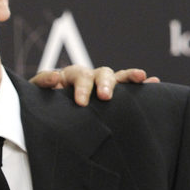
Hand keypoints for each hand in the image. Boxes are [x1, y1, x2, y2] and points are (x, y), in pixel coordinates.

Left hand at [31, 64, 158, 105]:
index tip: (81, 102)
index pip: (79, 76)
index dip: (82, 87)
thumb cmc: (41, 106)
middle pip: (100, 73)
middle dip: (104, 83)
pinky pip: (127, 88)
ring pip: (116, 77)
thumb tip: (55, 78)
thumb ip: (42, 85)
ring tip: (139, 78)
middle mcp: (89, 77)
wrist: (46, 116)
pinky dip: (140, 84)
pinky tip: (153, 82)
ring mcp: (101, 85)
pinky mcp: (111, 95)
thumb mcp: (36, 96)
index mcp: (70, 77)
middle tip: (104, 97)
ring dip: (126, 78)